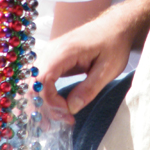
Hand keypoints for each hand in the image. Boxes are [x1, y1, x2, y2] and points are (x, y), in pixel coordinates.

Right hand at [36, 3, 140, 122]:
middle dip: (42, 107)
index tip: (67, 112)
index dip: (50, 101)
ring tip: (53, 122)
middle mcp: (51, 51)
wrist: (115, 26)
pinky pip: (41, 79)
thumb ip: (90, 88)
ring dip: (41, 103)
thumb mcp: (108, 68)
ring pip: (34, 83)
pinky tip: (54, 109)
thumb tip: (72, 108)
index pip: (42, 80)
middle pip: (33, 83)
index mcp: (64, 52)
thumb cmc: (114, 44)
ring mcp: (49, 54)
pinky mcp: (53, 60)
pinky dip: (44, 95)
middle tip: (59, 123)